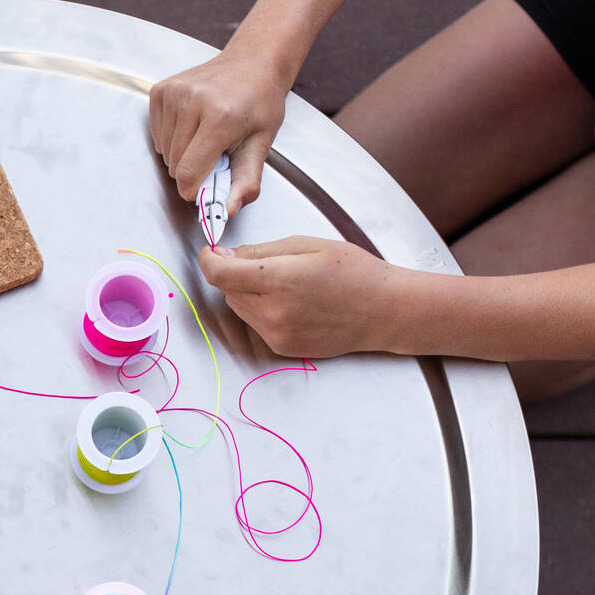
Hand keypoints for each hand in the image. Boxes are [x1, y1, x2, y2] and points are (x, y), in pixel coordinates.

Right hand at [149, 45, 289, 213]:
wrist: (252, 63)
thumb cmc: (259, 103)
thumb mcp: (262, 144)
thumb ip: (246, 182)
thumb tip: (227, 211)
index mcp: (221, 117)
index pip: (188, 172)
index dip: (194, 189)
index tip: (205, 186)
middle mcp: (193, 100)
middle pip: (175, 165)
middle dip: (192, 169)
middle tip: (215, 152)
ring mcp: (174, 93)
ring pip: (164, 152)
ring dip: (181, 154)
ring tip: (204, 135)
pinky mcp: (161, 90)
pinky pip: (157, 134)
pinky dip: (172, 138)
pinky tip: (192, 125)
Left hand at [199, 237, 438, 359]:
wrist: (384, 311)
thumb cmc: (354, 272)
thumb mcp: (307, 245)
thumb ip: (260, 251)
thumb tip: (224, 256)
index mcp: (280, 280)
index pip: (220, 274)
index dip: (210, 260)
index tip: (212, 252)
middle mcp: (274, 313)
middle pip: (227, 291)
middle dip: (236, 275)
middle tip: (267, 263)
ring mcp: (278, 335)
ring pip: (240, 308)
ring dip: (248, 293)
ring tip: (286, 283)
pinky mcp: (283, 348)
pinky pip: (257, 325)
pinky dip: (264, 310)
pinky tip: (293, 302)